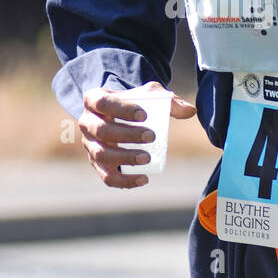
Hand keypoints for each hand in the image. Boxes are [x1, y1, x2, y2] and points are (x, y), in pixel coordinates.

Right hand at [78, 81, 196, 187]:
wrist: (121, 117)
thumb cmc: (135, 104)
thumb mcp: (150, 95)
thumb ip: (170, 101)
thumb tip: (189, 111)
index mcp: (94, 99)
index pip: (103, 102)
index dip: (121, 109)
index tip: (144, 115)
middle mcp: (87, 122)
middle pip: (101, 130)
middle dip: (126, 135)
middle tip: (151, 136)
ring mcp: (90, 145)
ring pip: (101, 155)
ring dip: (124, 158)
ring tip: (147, 157)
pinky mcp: (98, 164)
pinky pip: (107, 177)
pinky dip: (124, 181)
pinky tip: (144, 179)